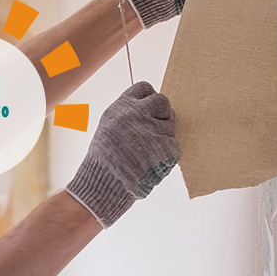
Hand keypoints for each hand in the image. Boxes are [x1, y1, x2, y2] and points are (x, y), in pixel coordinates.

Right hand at [64, 81, 179, 227]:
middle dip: (162, 113)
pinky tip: (151, 163)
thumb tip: (148, 106)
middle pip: (162, 102)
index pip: (144, 88)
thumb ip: (126, 114)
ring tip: (146, 153)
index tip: (148, 109)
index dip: (149, 98)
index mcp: (121, 108)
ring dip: (163, 137)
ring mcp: (152, 131)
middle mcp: (136, 115)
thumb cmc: (104, 160)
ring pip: (170, 125)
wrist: (102, 187)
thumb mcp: (107, 127)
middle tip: (154, 130)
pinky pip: (174, 146)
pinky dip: (166, 156)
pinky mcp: (165, 149)